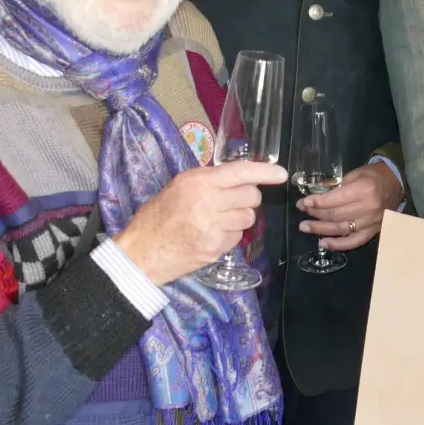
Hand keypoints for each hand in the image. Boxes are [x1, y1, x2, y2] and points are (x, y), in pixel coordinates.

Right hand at [117, 160, 286, 285]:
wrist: (142, 253)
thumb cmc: (158, 216)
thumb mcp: (178, 187)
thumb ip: (208, 181)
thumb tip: (240, 178)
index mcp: (197, 182)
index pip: (240, 172)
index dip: (264, 172)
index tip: (281, 174)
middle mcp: (207, 202)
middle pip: (250, 196)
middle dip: (247, 198)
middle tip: (230, 201)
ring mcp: (213, 227)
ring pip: (248, 217)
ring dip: (240, 217)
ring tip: (218, 219)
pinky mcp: (216, 248)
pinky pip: (238, 236)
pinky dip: (230, 234)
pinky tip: (212, 234)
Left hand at [296, 162, 402, 250]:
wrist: (396, 184)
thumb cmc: (373, 176)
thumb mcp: (355, 174)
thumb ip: (338, 187)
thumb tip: (317, 199)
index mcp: (364, 189)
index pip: (335, 200)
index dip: (317, 202)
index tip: (304, 202)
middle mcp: (368, 208)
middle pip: (336, 215)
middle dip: (316, 214)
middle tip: (302, 212)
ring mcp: (371, 222)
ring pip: (341, 229)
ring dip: (321, 229)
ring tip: (305, 227)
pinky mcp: (373, 232)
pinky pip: (353, 242)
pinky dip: (337, 244)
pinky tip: (323, 243)